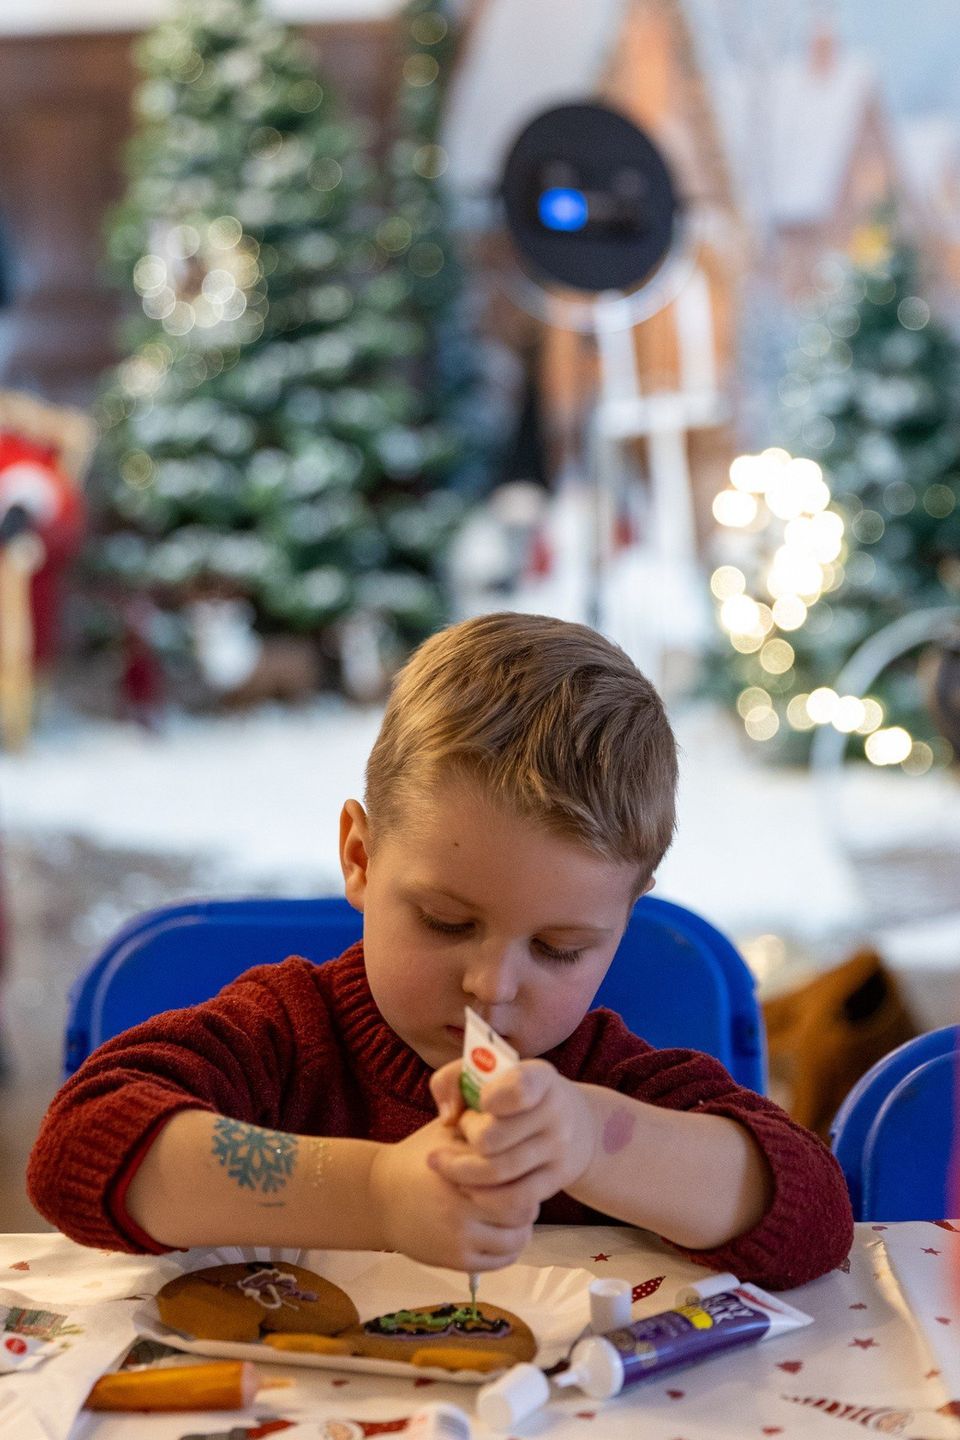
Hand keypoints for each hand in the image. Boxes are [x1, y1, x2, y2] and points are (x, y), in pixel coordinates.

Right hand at [368, 1117, 535, 1272]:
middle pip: (521, 1211)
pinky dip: (508, 1249)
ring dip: (521, 1227)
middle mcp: (460, 1206)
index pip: (514, 1178)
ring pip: (515, 1240)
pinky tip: (502, 1232)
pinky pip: (499, 1261)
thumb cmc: (417, 1158)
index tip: (521, 1168)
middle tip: (524, 1192)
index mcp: (460, 1170)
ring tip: (513, 1214)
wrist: (379, 1196)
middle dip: (527, 1201)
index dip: (524, 1173)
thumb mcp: (445, 1131)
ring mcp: (458, 1237)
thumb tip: (517, 1123)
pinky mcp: (455, 1260)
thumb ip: (478, 1128)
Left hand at [428, 1059, 598, 1213]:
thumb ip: (452, 1080)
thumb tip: (448, 1117)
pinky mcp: (556, 1179)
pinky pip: (512, 1199)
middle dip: (465, 1135)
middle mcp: (555, 1111)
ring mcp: (559, 1148)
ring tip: (449, 1162)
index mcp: (539, 1077)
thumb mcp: (489, 1073)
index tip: (480, 1101)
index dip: (490, 1097)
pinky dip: (483, 1197)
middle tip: (462, 1129)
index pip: (517, 1088)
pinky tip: (469, 1186)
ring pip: (496, 1171)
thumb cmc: (513, 1095)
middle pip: (490, 1137)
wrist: (574, 1125)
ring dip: (461, 1171)